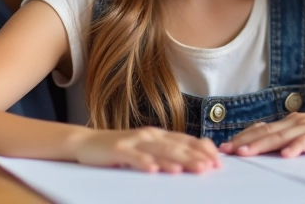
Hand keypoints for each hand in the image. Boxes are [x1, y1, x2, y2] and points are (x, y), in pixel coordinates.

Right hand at [75, 127, 220, 173]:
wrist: (86, 143)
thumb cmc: (120, 149)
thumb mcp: (146, 148)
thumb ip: (167, 151)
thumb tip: (193, 160)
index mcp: (158, 135)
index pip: (185, 140)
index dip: (202, 149)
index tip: (218, 161)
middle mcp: (149, 135)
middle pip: (175, 146)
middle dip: (194, 157)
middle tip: (210, 168)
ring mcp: (133, 142)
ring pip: (158, 151)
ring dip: (175, 160)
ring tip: (190, 169)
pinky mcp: (118, 150)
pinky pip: (133, 157)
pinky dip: (144, 163)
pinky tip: (154, 170)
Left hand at [219, 113, 304, 157]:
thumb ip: (293, 141)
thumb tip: (274, 150)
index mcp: (293, 122)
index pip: (262, 129)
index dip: (243, 137)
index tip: (226, 147)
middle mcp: (299, 121)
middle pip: (266, 132)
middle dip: (244, 141)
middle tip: (226, 150)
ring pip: (281, 135)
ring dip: (262, 144)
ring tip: (246, 152)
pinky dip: (296, 147)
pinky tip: (286, 155)